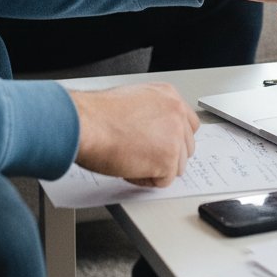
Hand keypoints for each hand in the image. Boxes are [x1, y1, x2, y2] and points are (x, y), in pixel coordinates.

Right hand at [71, 83, 199, 186]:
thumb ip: (152, 112)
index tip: (163, 146)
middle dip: (168, 156)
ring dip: (156, 169)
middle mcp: (176, 112)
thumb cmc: (99, 113)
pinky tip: (129, 168)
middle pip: (186, 146)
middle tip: (144, 157)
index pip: (189, 123)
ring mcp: (175, 135)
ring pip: (177, 166)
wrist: (88, 123)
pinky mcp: (168, 159)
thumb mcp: (133, 99)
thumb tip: (153, 129)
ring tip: (131, 160)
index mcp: (168, 96)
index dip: (174, 139)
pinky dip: (146, 180)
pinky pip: (164, 180)